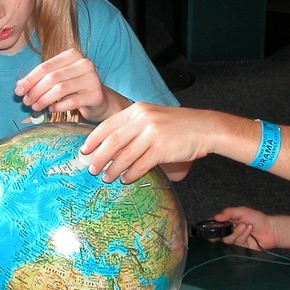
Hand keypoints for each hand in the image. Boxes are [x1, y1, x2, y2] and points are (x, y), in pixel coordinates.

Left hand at [14, 48, 109, 120]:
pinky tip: (51, 109)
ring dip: (44, 100)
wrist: (99, 100)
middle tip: (26, 102)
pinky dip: (58, 106)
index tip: (18, 91)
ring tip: (35, 107)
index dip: (29, 79)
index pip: (46, 67)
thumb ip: (41, 79)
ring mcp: (92, 79)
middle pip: (52, 78)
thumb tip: (19, 87)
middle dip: (35, 91)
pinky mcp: (96, 95)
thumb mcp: (58, 79)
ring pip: (61, 89)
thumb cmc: (75, 88)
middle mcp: (84, 64)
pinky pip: (72, 102)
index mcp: (73, 55)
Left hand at [80, 102, 209, 182]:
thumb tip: (111, 145)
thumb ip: (134, 126)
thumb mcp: (153, 117)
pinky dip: (130, 174)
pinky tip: (126, 179)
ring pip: (124, 155)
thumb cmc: (178, 125)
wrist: (205, 127)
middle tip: (91, 168)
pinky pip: (140, 165)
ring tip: (106, 177)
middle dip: (99, 157)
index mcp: (137, 110)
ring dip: (113, 169)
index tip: (84, 151)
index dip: (93, 140)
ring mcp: (152, 134)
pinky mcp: (162, 149)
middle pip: (112, 141)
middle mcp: (143, 120)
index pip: (108, 125)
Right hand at [215, 206, 283, 250]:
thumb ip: (228, 212)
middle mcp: (229, 232)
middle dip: (224, 230)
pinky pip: (236, 244)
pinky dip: (243, 236)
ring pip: (227, 240)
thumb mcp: (242, 211)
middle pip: (218, 235)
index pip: (215, 225)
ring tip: (246, 225)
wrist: (271, 229)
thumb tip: (216, 217)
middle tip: (231, 225)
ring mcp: (235, 241)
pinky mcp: (240, 248)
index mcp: (228, 222)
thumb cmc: (258, 219)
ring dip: (237, 232)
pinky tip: (249, 230)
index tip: (213, 225)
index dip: (211, 226)